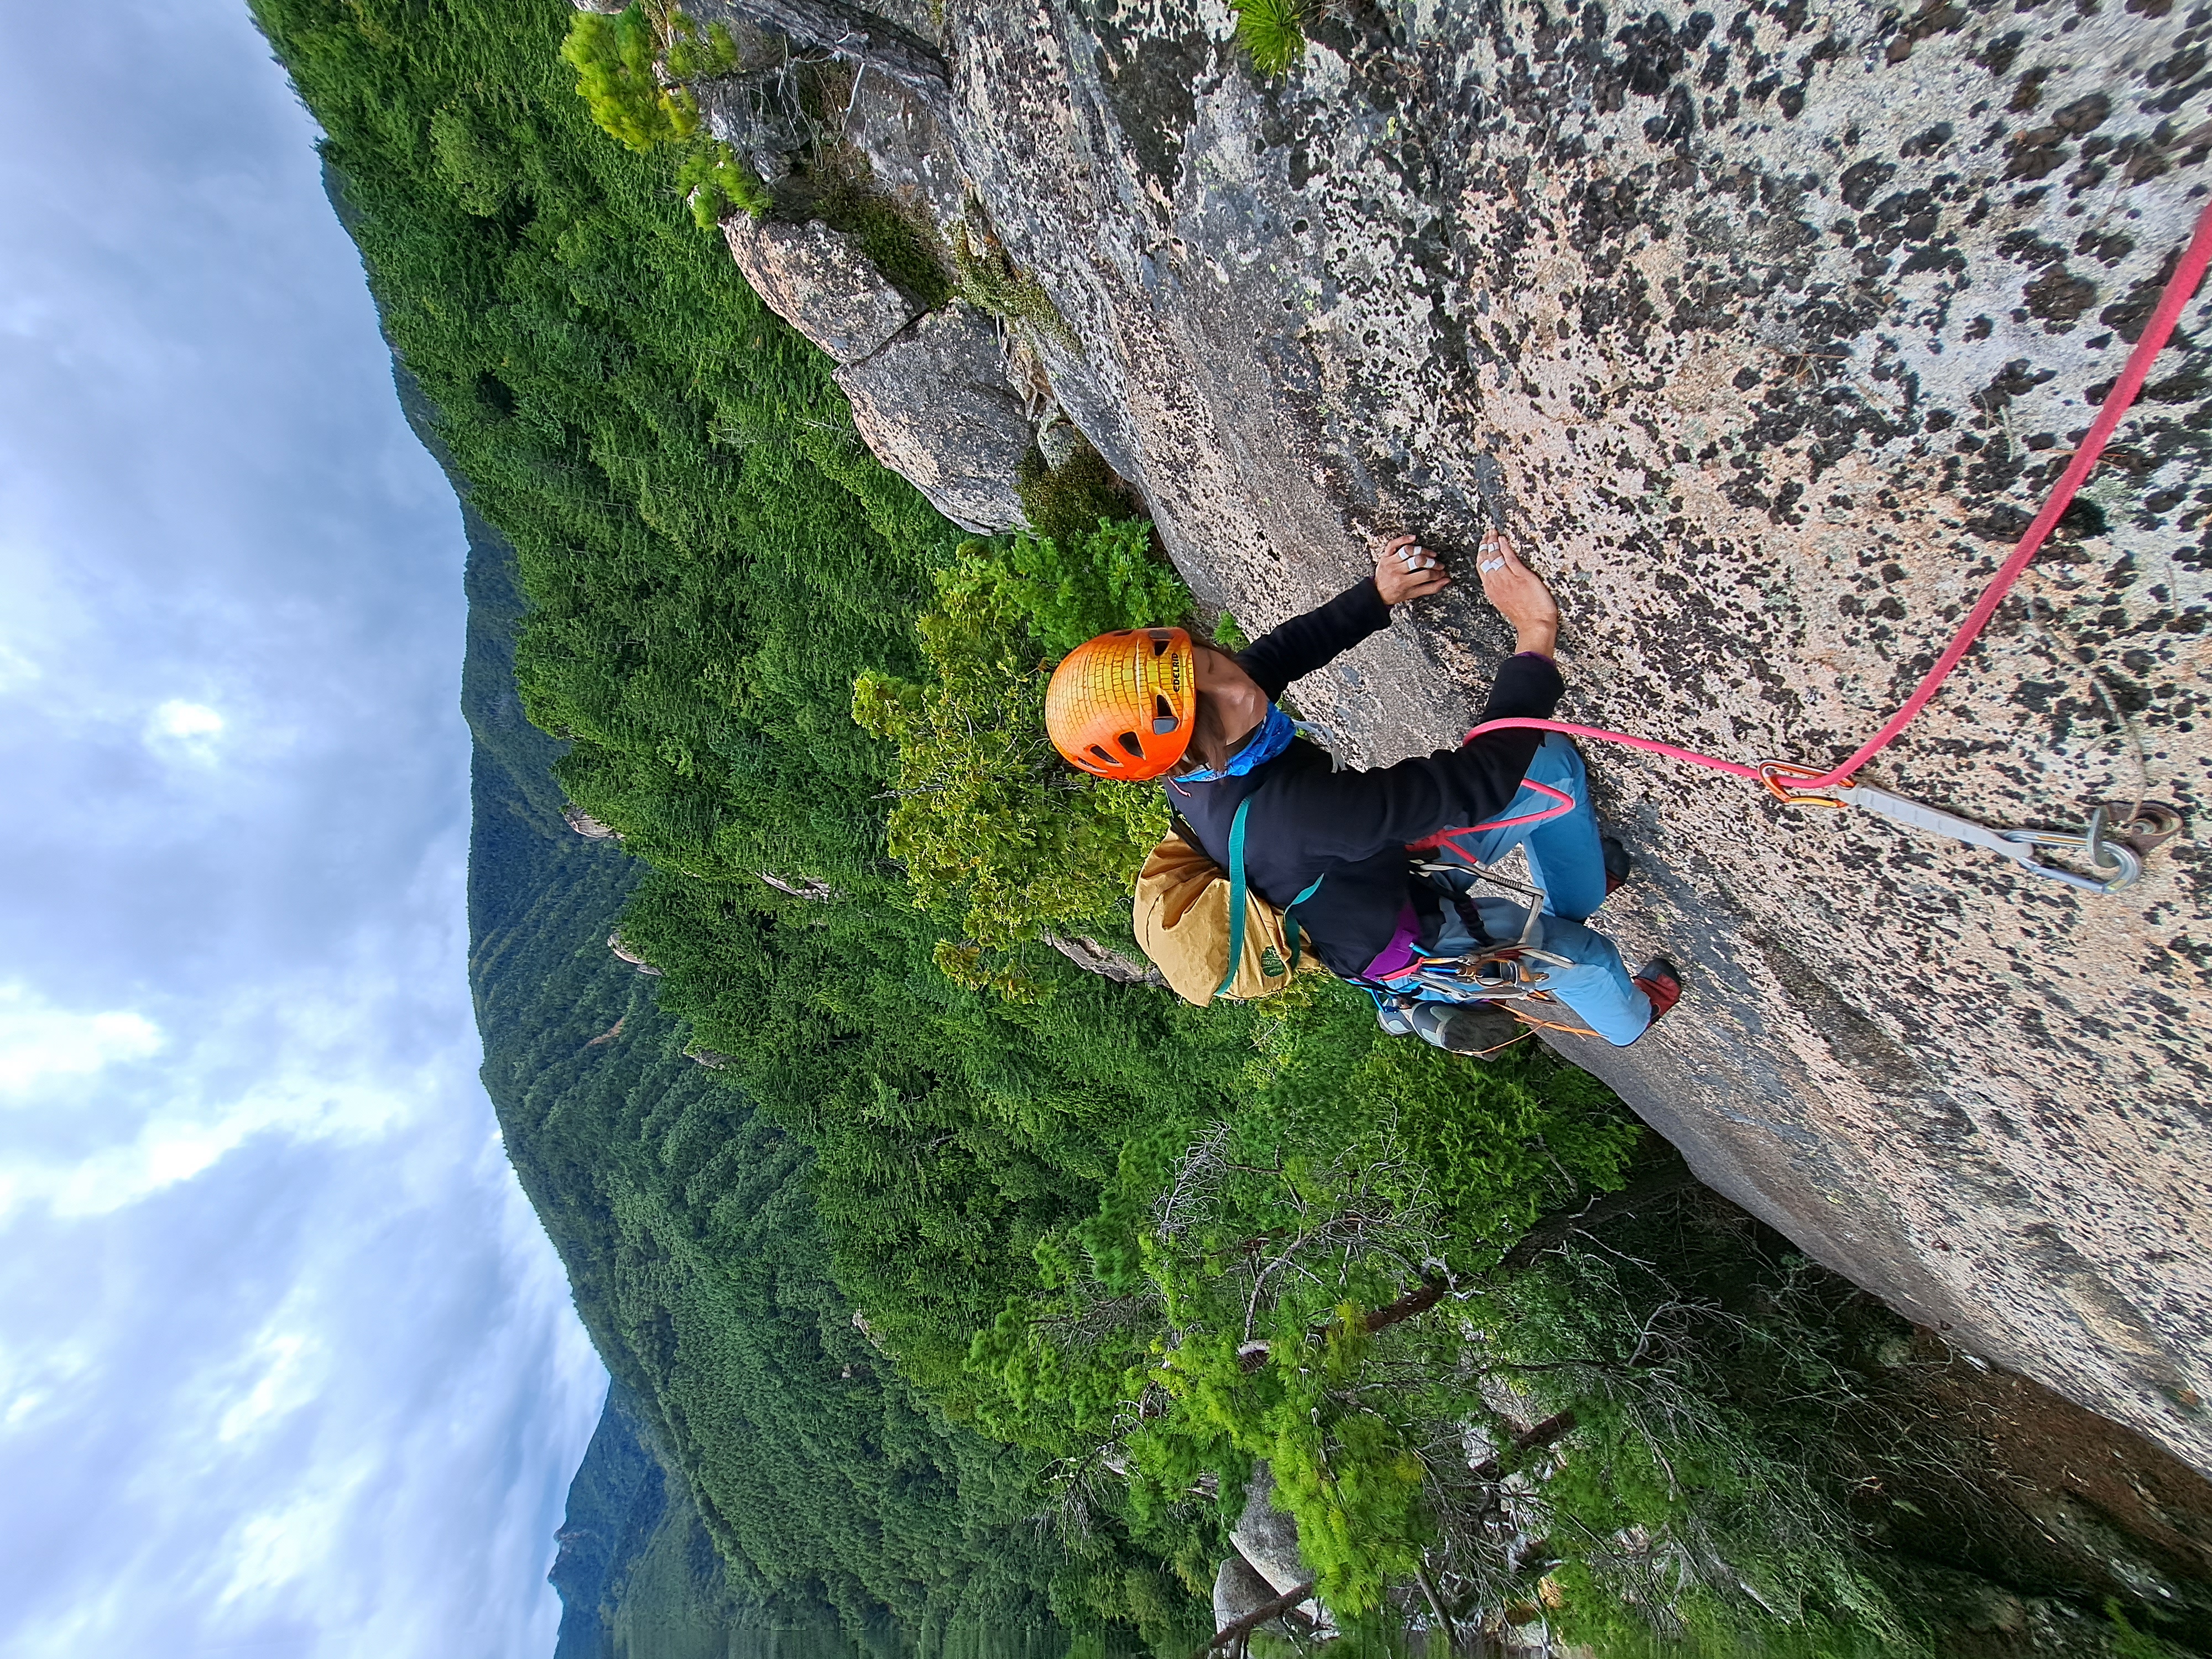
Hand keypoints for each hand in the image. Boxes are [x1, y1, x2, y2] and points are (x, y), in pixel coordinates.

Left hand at [1375, 534, 1451, 604]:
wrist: (1378, 592)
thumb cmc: (1396, 593)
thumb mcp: (1413, 594)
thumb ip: (1430, 588)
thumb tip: (1446, 580)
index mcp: (1403, 583)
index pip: (1425, 575)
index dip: (1437, 573)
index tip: (1442, 573)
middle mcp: (1396, 571)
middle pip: (1418, 561)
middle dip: (1432, 563)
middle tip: (1438, 564)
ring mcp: (1390, 562)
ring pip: (1408, 551)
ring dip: (1422, 551)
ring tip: (1430, 555)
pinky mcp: (1386, 555)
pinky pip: (1393, 544)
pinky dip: (1404, 539)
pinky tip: (1414, 538)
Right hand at [1474, 526, 1558, 657]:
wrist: (1535, 625)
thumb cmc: (1525, 617)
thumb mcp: (1506, 603)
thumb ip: (1501, 590)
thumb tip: (1499, 580)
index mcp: (1492, 590)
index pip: (1482, 567)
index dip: (1481, 553)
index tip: (1483, 544)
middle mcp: (1496, 583)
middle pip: (1486, 559)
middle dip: (1486, 544)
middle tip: (1487, 533)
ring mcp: (1508, 579)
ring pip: (1495, 556)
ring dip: (1493, 542)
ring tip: (1494, 532)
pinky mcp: (1521, 576)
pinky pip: (1509, 558)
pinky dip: (1505, 547)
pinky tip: (1503, 539)